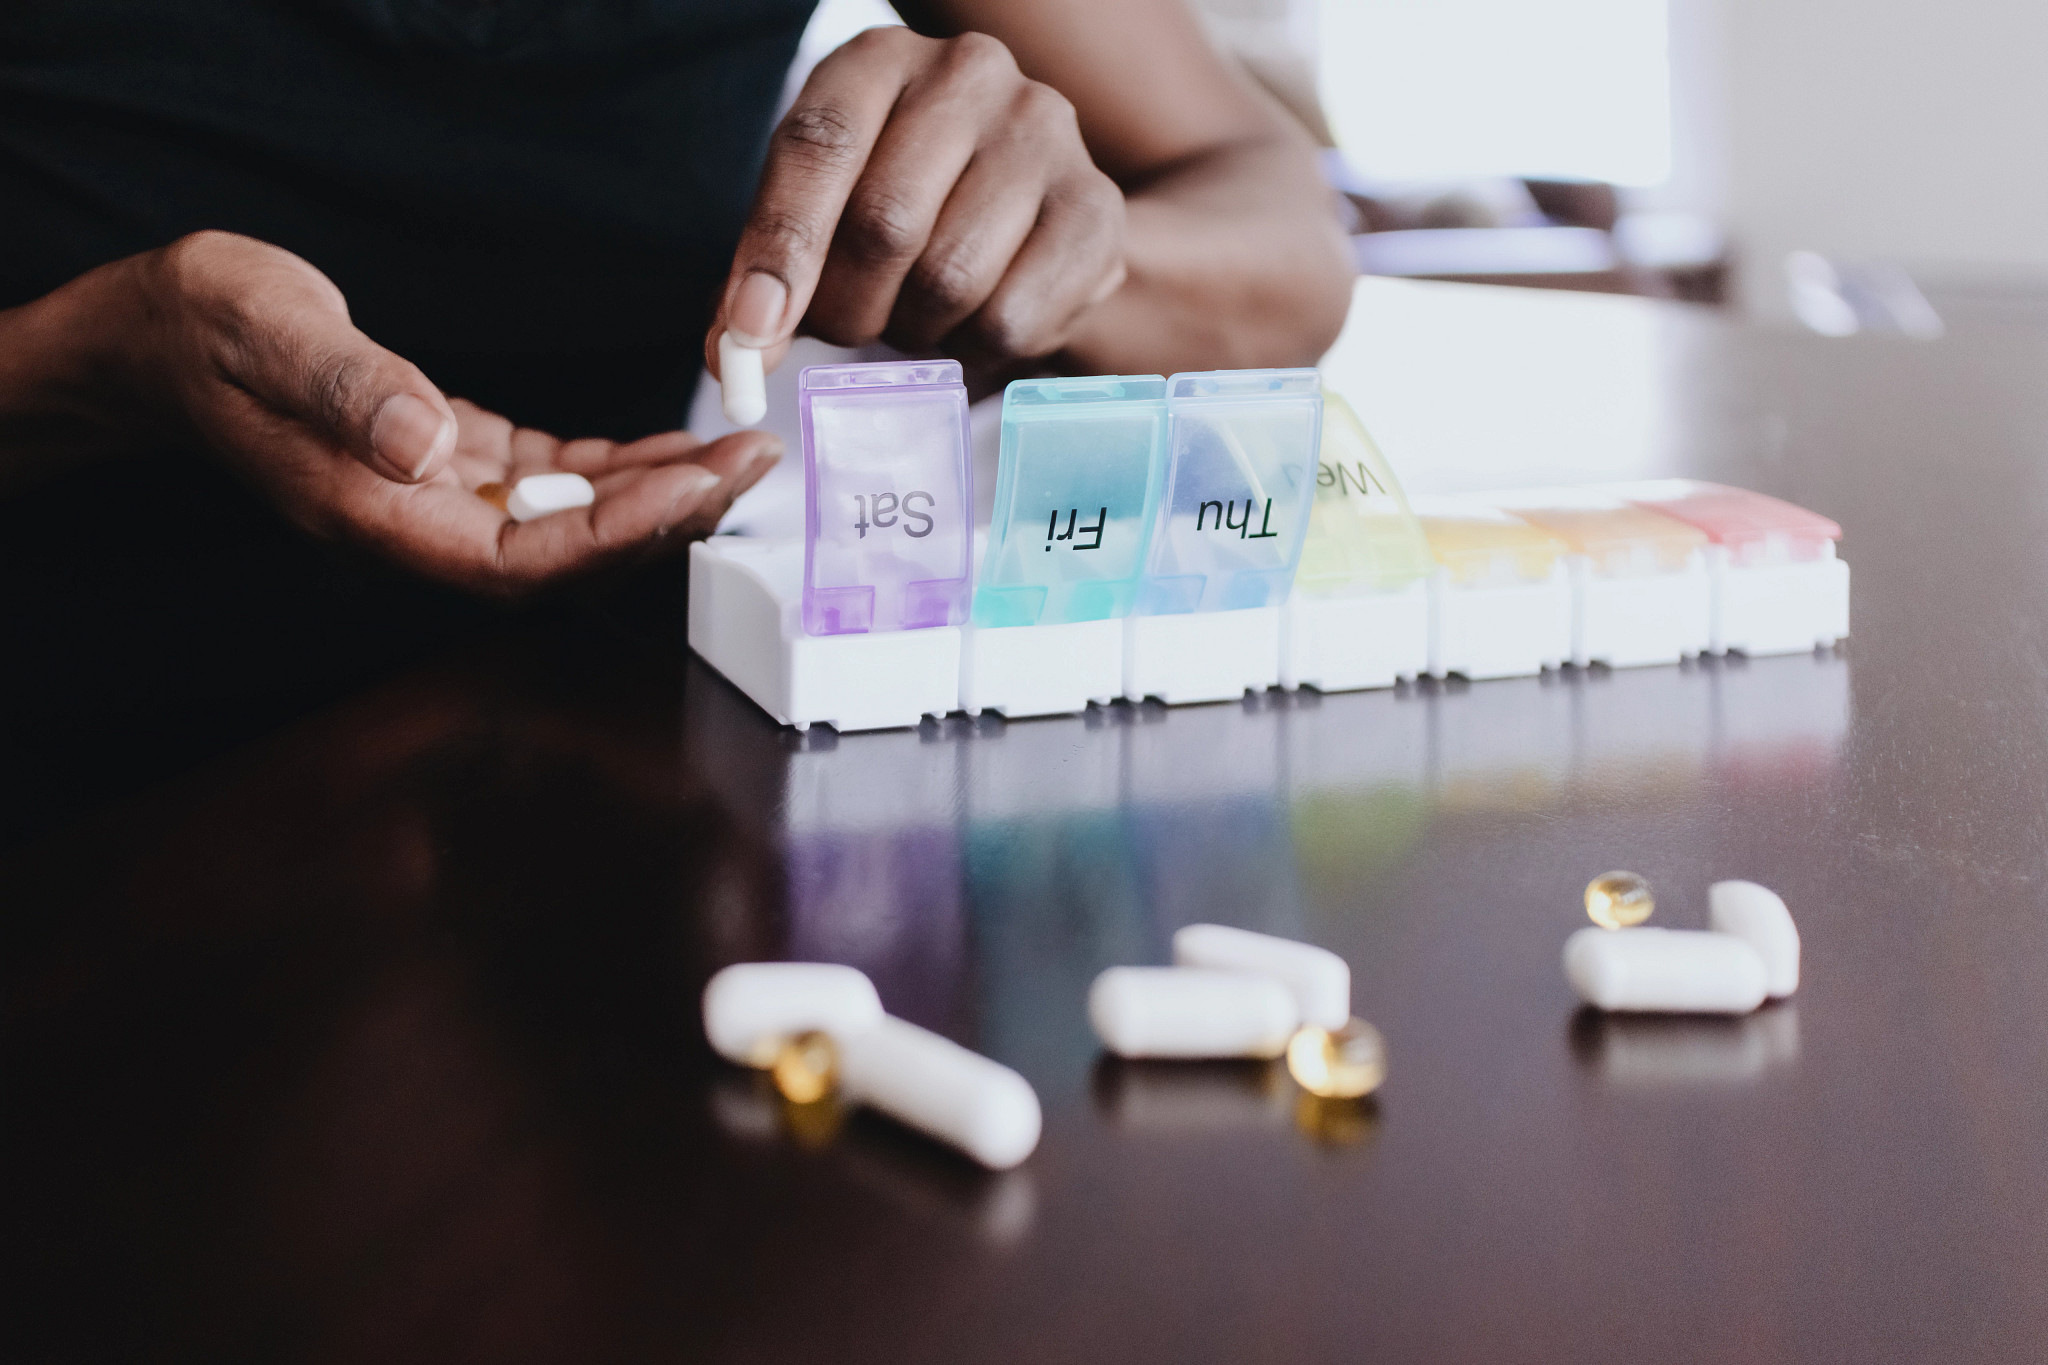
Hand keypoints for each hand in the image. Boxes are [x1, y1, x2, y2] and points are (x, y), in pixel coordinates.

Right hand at [27, 231, 777, 594]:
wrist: (159, 338)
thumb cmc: (201, 330)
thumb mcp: (262, 332)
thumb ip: (344, 390)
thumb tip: (424, 444)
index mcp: (376, 515)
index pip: (523, 559)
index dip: (619, 534)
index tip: (698, 488)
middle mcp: (419, 525)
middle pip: (569, 555)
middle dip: (668, 516)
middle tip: (751, 465)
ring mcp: (440, 501)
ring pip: (573, 521)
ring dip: (658, 493)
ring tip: (737, 454)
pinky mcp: (455, 465)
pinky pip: (555, 483)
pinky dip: (619, 467)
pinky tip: (673, 445)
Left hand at [707, 27, 1124, 380]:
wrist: (1033, 211)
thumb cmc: (907, 208)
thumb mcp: (821, 214)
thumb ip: (764, 276)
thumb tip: (730, 357)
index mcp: (878, 60)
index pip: (818, 147)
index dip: (779, 249)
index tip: (750, 333)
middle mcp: (969, 73)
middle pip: (885, 223)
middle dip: (847, 308)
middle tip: (844, 330)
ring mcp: (1044, 133)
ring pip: (950, 279)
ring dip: (913, 330)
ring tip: (914, 315)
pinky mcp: (1096, 209)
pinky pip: (1011, 319)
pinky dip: (973, 350)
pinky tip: (969, 326)